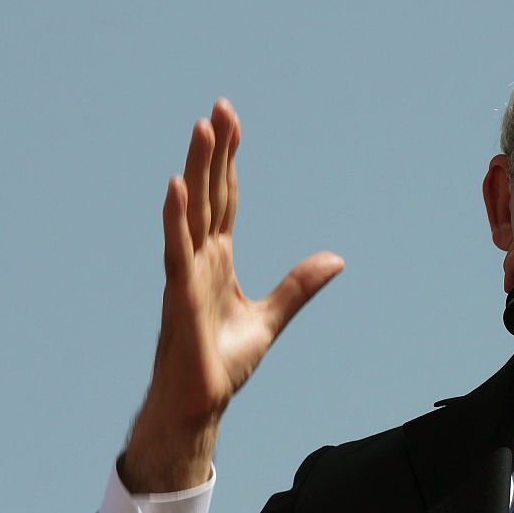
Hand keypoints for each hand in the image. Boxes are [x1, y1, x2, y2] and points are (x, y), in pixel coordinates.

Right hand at [122, 100, 343, 491]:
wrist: (200, 404)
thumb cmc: (221, 362)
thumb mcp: (271, 318)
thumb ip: (299, 286)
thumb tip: (337, 259)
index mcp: (219, 261)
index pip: (226, 201)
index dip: (229, 163)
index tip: (231, 123)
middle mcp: (200, 260)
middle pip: (209, 195)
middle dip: (214, 152)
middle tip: (219, 108)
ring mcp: (186, 275)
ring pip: (192, 212)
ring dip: (196, 170)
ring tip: (201, 128)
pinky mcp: (180, 297)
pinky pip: (177, 251)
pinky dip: (175, 219)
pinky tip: (176, 186)